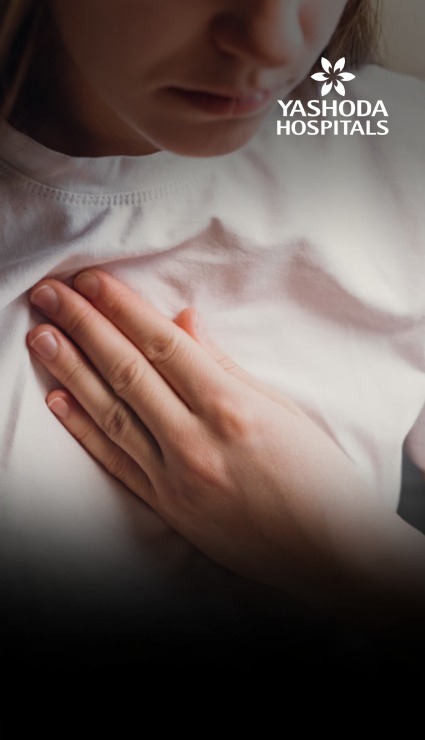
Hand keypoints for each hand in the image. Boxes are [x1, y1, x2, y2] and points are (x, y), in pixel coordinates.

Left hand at [27, 270, 424, 623]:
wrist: (328, 553)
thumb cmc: (318, 477)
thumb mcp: (281, 410)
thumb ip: (226, 366)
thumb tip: (183, 323)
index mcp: (231, 408)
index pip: (163, 345)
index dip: (122, 308)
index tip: (91, 280)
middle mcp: (196, 440)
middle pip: (128, 371)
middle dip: (84, 326)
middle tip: (49, 294)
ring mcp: (175, 477)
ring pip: (112, 412)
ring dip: (72, 370)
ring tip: (41, 337)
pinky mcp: (166, 505)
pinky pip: (116, 461)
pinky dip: (84, 429)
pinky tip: (59, 401)